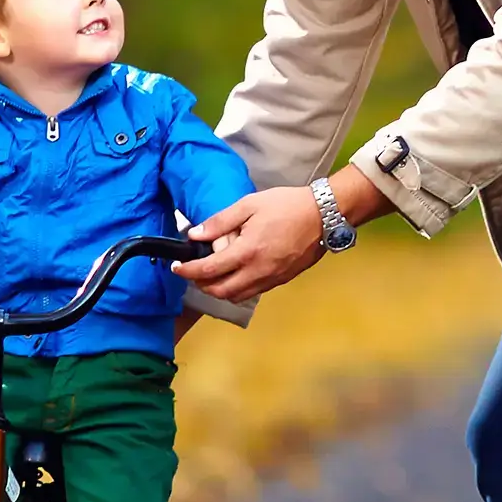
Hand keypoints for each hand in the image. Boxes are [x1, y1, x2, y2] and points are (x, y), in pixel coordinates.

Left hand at [175, 186, 330, 301]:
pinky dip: (237, 289)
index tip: (177, 266)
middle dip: (200, 285)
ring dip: (218, 290)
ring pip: (236, 297)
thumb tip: (195, 235)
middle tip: (192, 272)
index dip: (187, 270)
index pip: (208, 270)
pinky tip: (235, 274)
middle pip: (219, 291)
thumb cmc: (287, 206)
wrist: (324, 215)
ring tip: (212, 275)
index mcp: (247, 251)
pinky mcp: (281, 280)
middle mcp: (258, 271)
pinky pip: (252, 292)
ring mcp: (271, 278)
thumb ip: (220, 222)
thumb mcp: (249, 205)